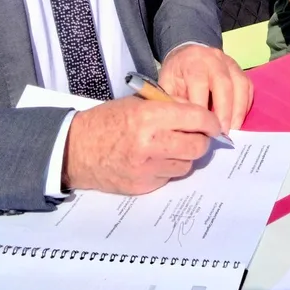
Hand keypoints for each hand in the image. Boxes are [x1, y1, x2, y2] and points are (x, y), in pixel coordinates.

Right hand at [63, 97, 219, 194]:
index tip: (213, 123)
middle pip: (197, 146)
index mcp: (149, 117)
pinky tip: (154, 160)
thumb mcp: (138, 103)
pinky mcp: (142, 186)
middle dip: (201, 140)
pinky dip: (167, 168)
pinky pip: (169, 177)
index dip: (210, 121)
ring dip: (184, 156)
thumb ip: (169, 107)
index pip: (197, 119)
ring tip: (170, 147)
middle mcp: (150, 144)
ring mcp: (146, 169)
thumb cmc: (107, 120)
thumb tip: (200, 115)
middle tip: (196, 136)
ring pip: (186, 165)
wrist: (75, 150)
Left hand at [158, 44, 252, 133]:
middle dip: (224, 112)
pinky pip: (248, 86)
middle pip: (224, 85)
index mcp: (193, 62)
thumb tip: (187, 122)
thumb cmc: (177, 75)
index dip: (203, 109)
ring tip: (233, 129)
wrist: (187, 55)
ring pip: (240, 85)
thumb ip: (175, 102)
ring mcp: (229, 62)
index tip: (202, 129)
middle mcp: (213, 59)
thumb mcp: (167, 85)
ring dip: (238, 109)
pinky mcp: (239, 69)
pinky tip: (238, 119)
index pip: (200, 85)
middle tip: (222, 133)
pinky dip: (245, 104)